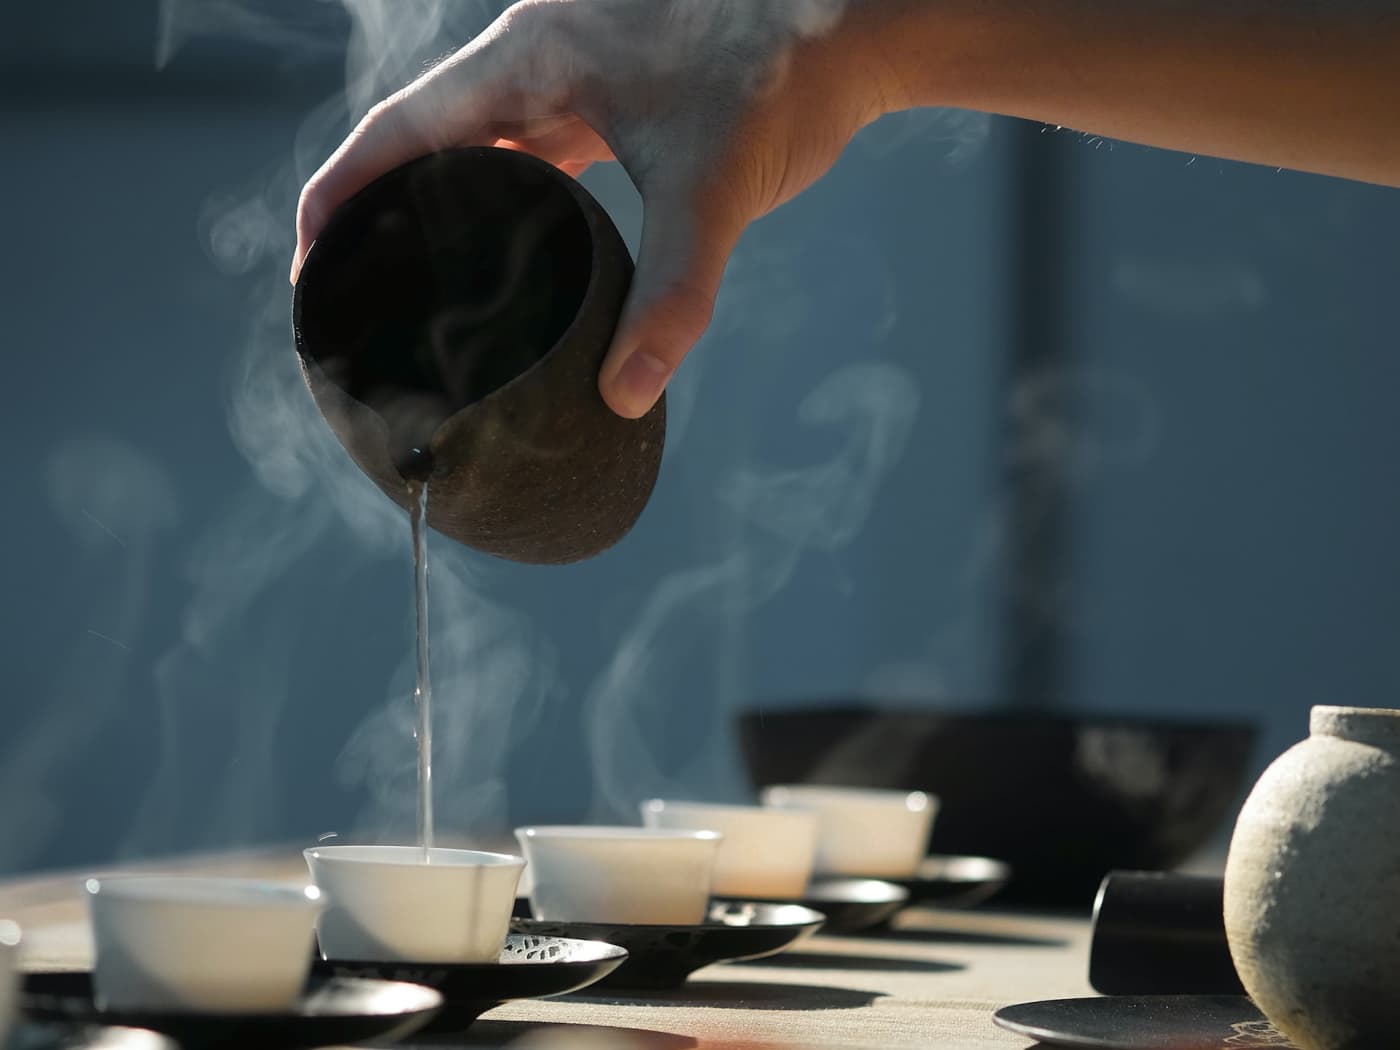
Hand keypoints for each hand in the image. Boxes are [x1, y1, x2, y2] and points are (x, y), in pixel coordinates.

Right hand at [291, 0, 890, 417]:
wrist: (857, 21)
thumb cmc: (785, 78)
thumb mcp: (713, 192)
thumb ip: (671, 299)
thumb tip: (624, 395)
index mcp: (529, 57)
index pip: (399, 129)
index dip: (341, 195)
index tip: (310, 265)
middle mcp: (536, 56)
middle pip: (426, 138)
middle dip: (382, 210)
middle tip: (357, 292)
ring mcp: (574, 69)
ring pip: (480, 142)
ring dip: (445, 204)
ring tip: (417, 281)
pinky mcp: (613, 89)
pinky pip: (534, 143)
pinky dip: (509, 194)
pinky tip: (509, 245)